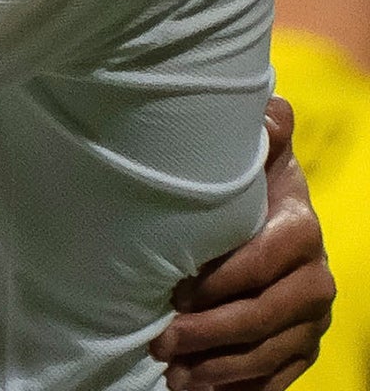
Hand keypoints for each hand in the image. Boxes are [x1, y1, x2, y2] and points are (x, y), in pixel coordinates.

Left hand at [152, 96, 333, 389]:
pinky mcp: (302, 347)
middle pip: (263, 317)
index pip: (264, 264)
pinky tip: (201, 390)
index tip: (177, 292)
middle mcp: (316, 280)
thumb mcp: (258, 151)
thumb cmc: (250, 181)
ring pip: (268, 354)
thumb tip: (270, 112)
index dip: (222, 281)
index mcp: (301, 230)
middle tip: (160, 342)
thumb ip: (265, 131)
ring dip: (219, 369)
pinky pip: (277, 377)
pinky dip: (241, 388)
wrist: (272, 214)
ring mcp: (311, 319)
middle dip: (210, 334)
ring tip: (172, 374)